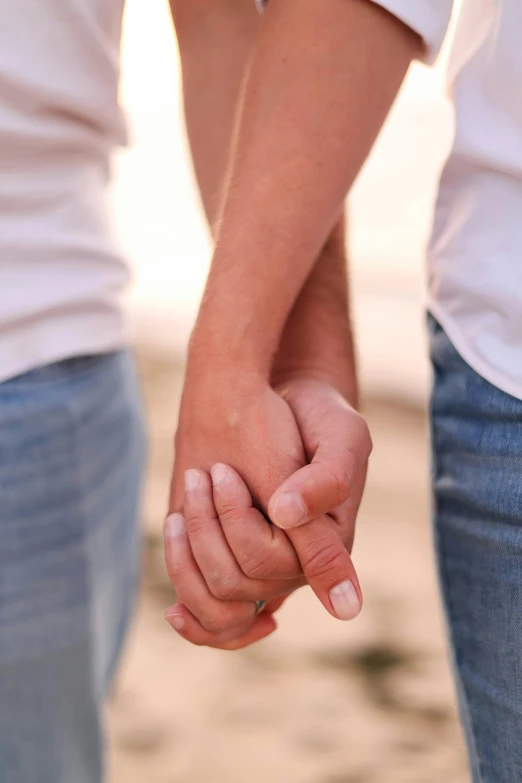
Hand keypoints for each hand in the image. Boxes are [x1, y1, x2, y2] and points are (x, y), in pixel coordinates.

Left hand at [166, 370, 370, 640]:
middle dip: (207, 526)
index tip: (221, 470)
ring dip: (188, 549)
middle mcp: (295, 568)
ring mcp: (264, 567)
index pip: (269, 562)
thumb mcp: (342, 436)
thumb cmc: (323, 417)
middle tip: (203, 471)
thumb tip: (285, 516)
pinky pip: (204, 602)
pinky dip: (183, 571)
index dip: (235, 522)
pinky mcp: (236, 558)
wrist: (292, 405)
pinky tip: (175, 528)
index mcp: (327, 547)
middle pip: (236, 586)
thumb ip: (327, 480)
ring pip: (215, 602)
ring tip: (190, 485)